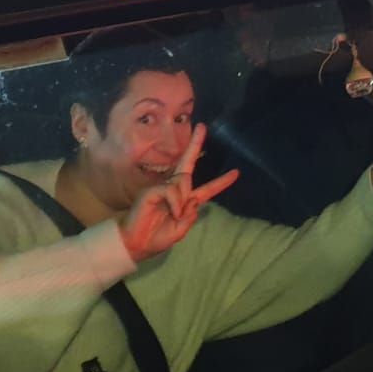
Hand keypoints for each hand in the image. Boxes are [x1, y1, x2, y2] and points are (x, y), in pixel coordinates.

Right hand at [117, 123, 240, 262]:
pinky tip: (172, 212)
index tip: (236, 173)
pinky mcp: (152, 190)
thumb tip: (193, 200)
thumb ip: (190, 217)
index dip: (221, 182)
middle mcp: (176, 191)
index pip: (207, 190)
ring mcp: (163, 188)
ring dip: (182, 201)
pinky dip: (175, 202)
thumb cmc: (156, 238)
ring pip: (183, 182)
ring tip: (174, 215)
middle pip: (188, 165)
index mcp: (186, 202)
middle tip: (202, 126)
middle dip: (195, 144)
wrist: (136, 245)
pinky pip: (171, 190)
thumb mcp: (180, 231)